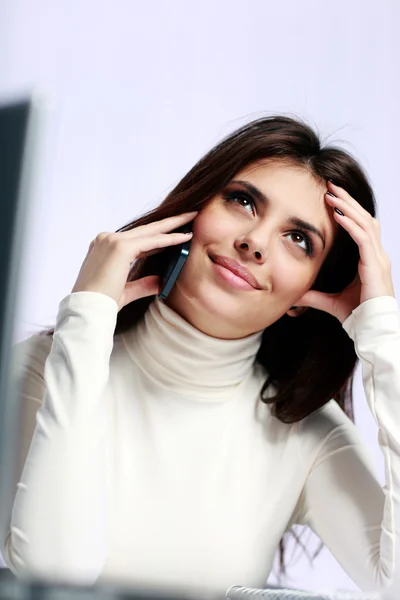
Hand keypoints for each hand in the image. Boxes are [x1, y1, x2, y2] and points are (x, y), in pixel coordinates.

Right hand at [72, 211, 196, 311]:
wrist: (88, 309)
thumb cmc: (101, 303)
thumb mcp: (126, 291)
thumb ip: (143, 284)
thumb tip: (161, 281)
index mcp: (104, 247)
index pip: (136, 239)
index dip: (157, 236)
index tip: (174, 232)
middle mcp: (106, 239)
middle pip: (145, 229)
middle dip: (168, 223)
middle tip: (188, 215)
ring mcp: (112, 240)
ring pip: (150, 231)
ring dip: (172, 226)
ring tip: (191, 219)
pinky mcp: (120, 247)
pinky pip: (151, 241)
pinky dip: (169, 239)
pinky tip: (184, 237)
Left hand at [294, 181, 394, 323]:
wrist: (372, 329)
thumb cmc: (358, 317)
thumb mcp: (329, 302)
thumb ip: (313, 296)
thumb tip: (293, 297)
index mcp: (369, 260)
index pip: (361, 227)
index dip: (348, 211)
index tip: (331, 198)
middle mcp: (376, 255)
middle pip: (364, 218)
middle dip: (347, 201)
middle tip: (330, 185)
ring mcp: (378, 259)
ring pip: (365, 223)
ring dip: (348, 206)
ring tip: (332, 193)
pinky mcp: (375, 265)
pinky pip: (363, 238)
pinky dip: (350, 224)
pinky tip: (337, 213)